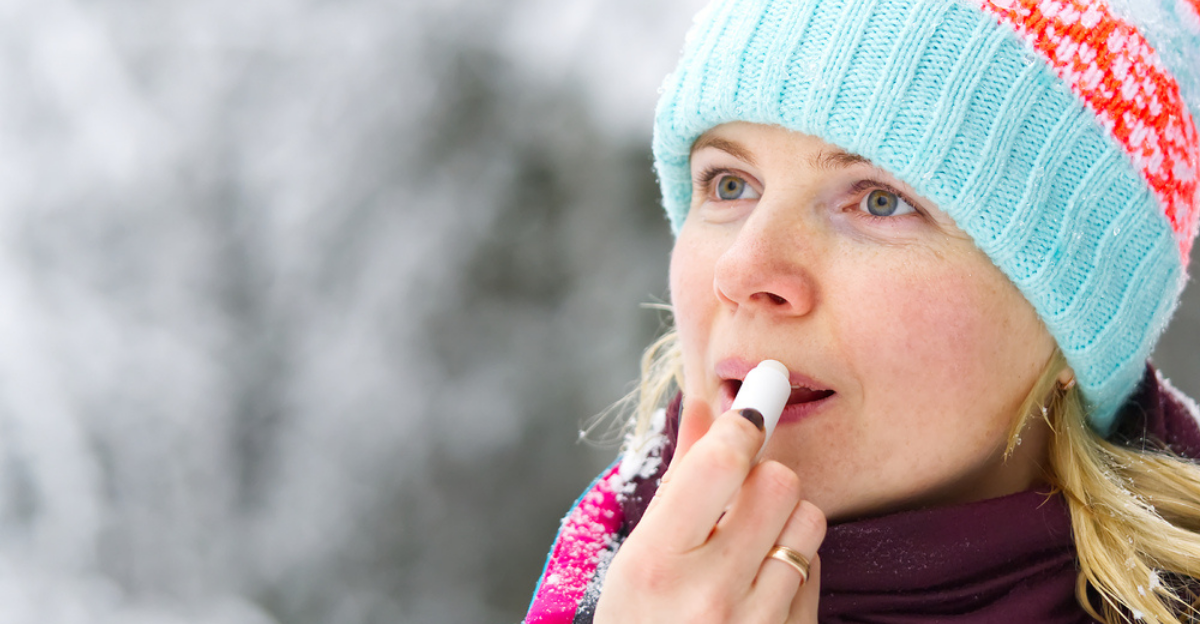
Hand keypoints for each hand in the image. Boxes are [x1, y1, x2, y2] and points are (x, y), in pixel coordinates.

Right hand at [594, 398, 826, 622]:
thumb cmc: (641, 619)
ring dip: (785, 520)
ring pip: (809, 522)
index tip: (752, 406)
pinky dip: (796, 564)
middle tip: (739, 495)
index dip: (743, 422)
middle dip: (763, 478)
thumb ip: (681, 475)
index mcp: (658, 563)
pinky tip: (761, 583)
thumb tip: (709, 403)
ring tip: (749, 543)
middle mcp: (710, 594)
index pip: (720, 464)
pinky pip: (820, 569)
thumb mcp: (639, 554)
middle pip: (779, 483)